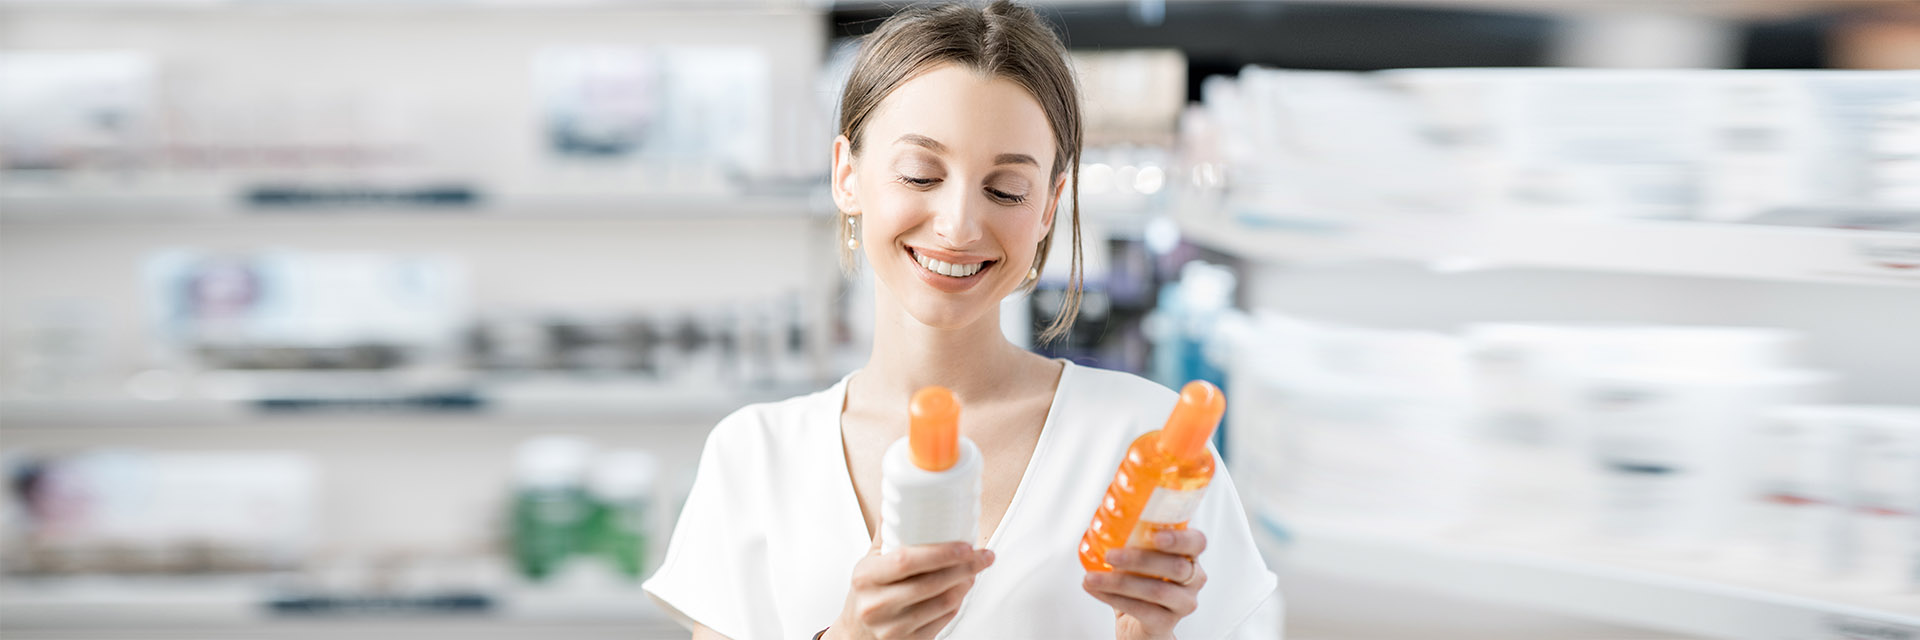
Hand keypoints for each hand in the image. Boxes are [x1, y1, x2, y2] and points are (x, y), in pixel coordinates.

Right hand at [827, 540, 993, 639]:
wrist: (855, 636)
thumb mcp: (868, 563)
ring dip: (965, 584)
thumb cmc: (866, 595)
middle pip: (931, 583)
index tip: (965, 545)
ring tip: (974, 570)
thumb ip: (887, 533)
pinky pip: (943, 620)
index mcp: (866, 577)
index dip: (941, 552)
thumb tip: (906, 498)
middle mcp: (877, 604)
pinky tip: (962, 589)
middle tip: (982, 555)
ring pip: (943, 603)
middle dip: (964, 567)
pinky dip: (958, 602)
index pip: (907, 560)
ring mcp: (893, 628)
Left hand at [1082, 528, 1207, 639]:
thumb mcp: (1138, 558)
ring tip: (1091, 577)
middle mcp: (1194, 580)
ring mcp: (1183, 604)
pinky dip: (1114, 599)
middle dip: (1140, 559)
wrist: (1138, 626)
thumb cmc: (1139, 582)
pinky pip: (1143, 610)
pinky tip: (1095, 590)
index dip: (1179, 538)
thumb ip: (1132, 540)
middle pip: (1176, 567)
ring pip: (1157, 590)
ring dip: (1119, 583)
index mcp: (1189, 556)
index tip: (1154, 535)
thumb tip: (1102, 520)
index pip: (1197, 542)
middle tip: (1110, 555)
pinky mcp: (1166, 623)